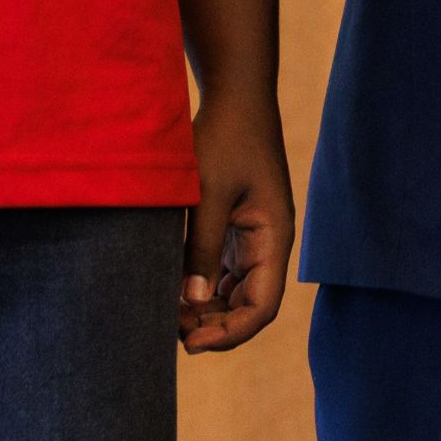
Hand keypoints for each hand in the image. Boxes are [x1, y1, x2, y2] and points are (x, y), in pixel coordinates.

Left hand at [178, 99, 296, 355]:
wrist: (235, 97)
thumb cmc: (224, 138)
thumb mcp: (207, 194)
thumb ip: (201, 247)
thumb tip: (191, 301)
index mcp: (273, 238)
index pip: (262, 308)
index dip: (229, 334)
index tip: (190, 343)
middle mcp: (268, 244)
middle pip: (249, 307)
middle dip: (213, 326)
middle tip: (168, 329)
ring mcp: (253, 237)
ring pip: (235, 293)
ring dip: (206, 310)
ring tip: (167, 313)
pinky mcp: (236, 227)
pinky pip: (224, 272)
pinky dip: (202, 287)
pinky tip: (172, 289)